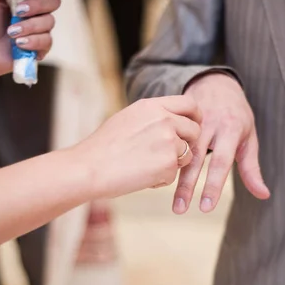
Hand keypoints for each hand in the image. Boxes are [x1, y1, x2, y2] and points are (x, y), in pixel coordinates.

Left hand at [0, 0, 61, 81]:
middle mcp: (37, 10)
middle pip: (54, 1)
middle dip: (38, 5)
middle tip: (18, 11)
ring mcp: (40, 29)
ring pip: (50, 22)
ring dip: (29, 26)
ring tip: (10, 32)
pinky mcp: (40, 46)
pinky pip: (47, 41)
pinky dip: (33, 41)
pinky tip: (18, 43)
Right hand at [73, 96, 201, 197]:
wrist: (89, 167)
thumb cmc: (103, 146)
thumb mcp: (128, 118)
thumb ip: (152, 116)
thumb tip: (170, 118)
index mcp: (153, 106)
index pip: (189, 104)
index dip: (195, 116)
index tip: (194, 125)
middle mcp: (164, 120)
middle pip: (195, 130)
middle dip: (188, 144)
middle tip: (170, 155)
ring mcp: (169, 142)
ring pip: (187, 155)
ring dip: (172, 164)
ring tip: (146, 166)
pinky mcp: (168, 164)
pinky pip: (174, 174)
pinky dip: (160, 180)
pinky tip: (139, 177)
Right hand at [173, 73, 270, 213]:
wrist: (216, 83)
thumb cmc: (236, 116)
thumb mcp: (248, 138)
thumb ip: (252, 168)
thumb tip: (263, 195)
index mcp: (230, 129)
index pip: (221, 161)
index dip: (213, 186)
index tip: (206, 208)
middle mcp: (210, 123)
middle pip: (196, 159)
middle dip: (187, 186)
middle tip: (180, 210)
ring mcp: (191, 120)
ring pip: (179, 150)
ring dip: (174, 177)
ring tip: (171, 201)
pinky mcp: (177, 117)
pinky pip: (170, 139)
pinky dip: (165, 159)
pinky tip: (157, 177)